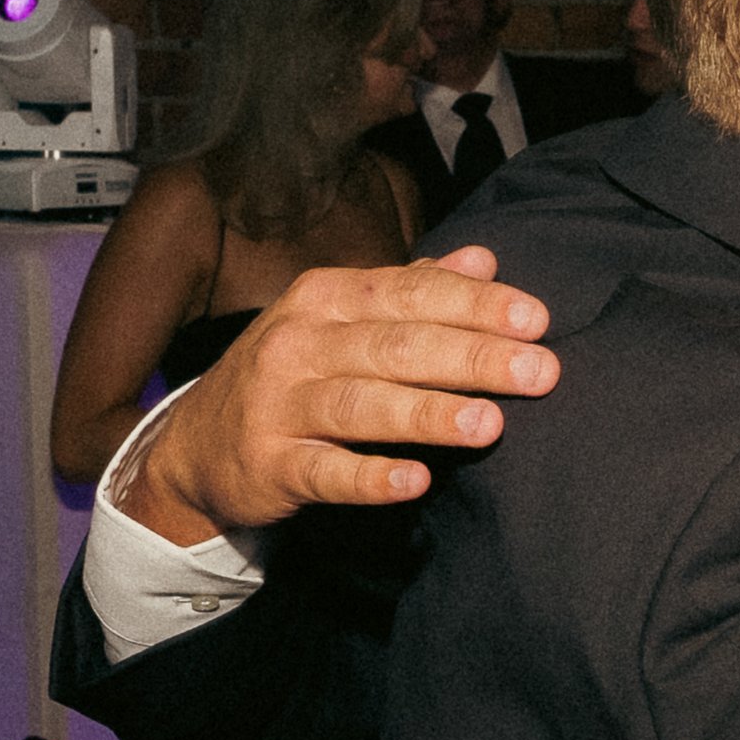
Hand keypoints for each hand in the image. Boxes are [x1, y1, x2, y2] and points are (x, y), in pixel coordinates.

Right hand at [123, 247, 559, 542]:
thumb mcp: (342, 320)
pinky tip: (416, 481)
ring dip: (429, 414)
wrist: (197, 445)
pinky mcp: (269, 466)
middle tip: (542, 371)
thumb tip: (486, 259)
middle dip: (473, 357)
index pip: (410, 293)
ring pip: (362, 405)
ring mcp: (279, 405)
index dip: (475, 305)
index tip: (537, 321)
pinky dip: (369, 477)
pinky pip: (324, 472)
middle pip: (397, 346)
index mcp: (326, 297)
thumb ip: (413, 290)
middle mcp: (299, 343)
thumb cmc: (294, 375)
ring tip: (491, 423)